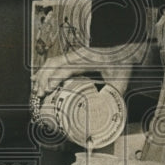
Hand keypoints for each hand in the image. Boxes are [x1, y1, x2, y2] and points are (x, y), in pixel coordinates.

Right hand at [32, 43, 147, 97]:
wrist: (128, 51)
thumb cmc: (124, 64)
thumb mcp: (122, 80)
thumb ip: (114, 95)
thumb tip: (108, 113)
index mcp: (88, 59)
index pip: (66, 67)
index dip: (55, 78)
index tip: (47, 90)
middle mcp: (79, 55)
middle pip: (54, 64)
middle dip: (43, 79)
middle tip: (39, 95)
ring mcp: (75, 55)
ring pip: (52, 62)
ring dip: (41, 75)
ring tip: (35, 91)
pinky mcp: (74, 58)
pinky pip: (55, 62)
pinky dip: (45, 71)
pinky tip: (38, 79)